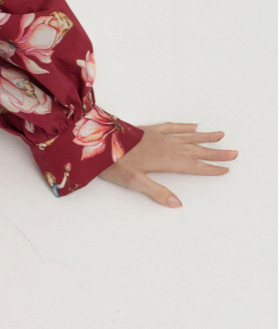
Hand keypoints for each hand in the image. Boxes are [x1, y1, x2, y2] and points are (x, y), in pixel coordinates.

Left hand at [98, 122, 237, 207]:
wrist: (93, 139)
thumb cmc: (111, 163)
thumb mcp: (133, 181)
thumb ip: (156, 191)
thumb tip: (177, 203)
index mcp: (164, 160)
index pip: (192, 166)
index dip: (209, 168)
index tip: (226, 169)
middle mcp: (164, 146)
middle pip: (195, 150)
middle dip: (215, 152)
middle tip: (234, 152)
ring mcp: (156, 136)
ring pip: (186, 136)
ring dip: (204, 137)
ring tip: (220, 135)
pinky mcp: (147, 129)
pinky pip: (171, 126)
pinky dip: (183, 126)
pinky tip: (192, 125)